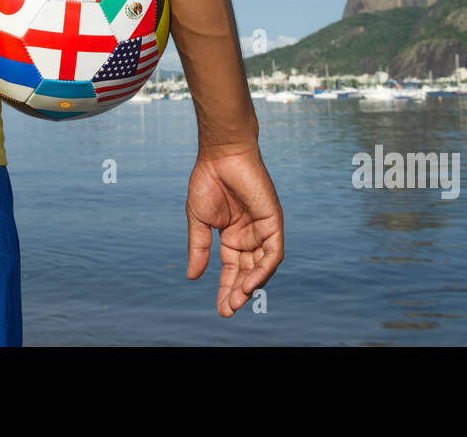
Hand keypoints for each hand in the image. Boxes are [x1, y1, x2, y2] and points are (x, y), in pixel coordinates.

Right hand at [185, 144, 283, 316]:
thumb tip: (193, 277)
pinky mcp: (273, 222)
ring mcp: (263, 229)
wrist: (221, 155)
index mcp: (232, 236)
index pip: (232, 270)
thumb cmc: (208, 181)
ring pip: (262, 266)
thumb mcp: (199, 221)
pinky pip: (273, 252)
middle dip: (238, 293)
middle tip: (228, 311)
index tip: (221, 310)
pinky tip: (250, 282)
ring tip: (237, 301)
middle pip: (247, 272)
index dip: (226, 289)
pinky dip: (263, 269)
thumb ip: (199, 249)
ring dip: (251, 285)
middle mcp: (250, 236)